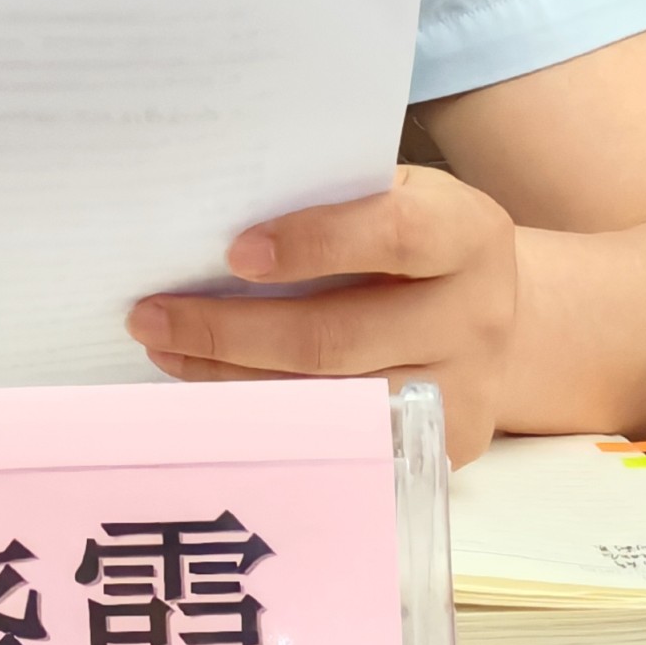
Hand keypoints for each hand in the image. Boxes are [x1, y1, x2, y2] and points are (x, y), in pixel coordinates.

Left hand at [125, 166, 517, 464]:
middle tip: (151, 316)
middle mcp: (476, 315)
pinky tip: (213, 394)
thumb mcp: (395, 197)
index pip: (395, 235)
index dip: (315, 244)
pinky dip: (270, 420)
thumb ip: (331, 198)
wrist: (494, 313)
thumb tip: (210, 211)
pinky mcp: (444, 447)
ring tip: (165, 351)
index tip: (233, 253)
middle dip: (232, 330)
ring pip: (330, 401)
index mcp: (466, 233)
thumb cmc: (414, 241)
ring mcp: (463, 390)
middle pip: (340, 337)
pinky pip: (341, 441)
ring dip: (232, 379)